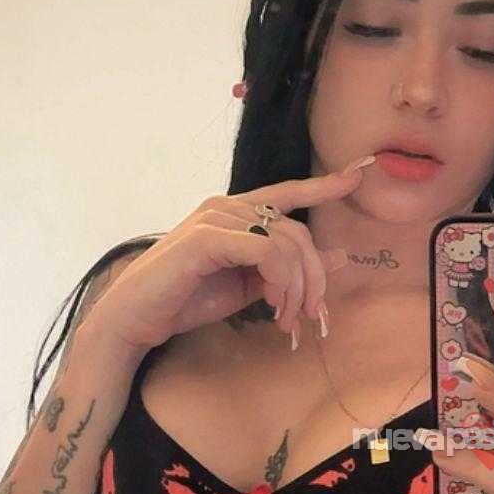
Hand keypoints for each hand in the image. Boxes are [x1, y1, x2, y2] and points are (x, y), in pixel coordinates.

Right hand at [86, 158, 370, 356]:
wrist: (137, 316)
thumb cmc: (188, 298)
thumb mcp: (250, 285)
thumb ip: (289, 269)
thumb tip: (340, 257)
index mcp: (236, 213)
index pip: (288, 193)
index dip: (323, 184)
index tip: (356, 176)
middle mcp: (227, 206)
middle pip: (297, 232)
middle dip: (313, 278)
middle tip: (310, 315)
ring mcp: (215, 217)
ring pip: (286, 244)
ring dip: (296, 287)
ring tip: (285, 317)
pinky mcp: (205, 237)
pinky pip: (266, 251)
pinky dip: (279, 280)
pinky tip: (273, 304)